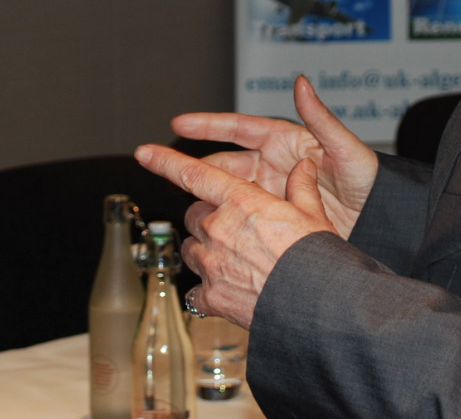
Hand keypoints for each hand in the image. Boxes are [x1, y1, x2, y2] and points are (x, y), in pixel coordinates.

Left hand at [133, 146, 334, 327]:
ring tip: (234, 259)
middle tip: (234, 228)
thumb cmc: (315, 257)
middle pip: (194, 214)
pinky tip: (227, 290)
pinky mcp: (210, 296)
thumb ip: (301, 187)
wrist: (315, 307)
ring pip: (191, 248)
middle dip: (208, 217)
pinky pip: (195, 288)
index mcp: (240, 201)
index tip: (144, 152)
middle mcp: (218, 228)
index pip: (193, 174)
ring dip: (204, 249)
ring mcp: (210, 264)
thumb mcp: (312, 214)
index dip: (165, 161)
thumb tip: (304, 166)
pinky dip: (206, 288)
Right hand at [169, 74, 378, 237]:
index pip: (239, 128)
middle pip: (225, 163)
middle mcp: (274, 165)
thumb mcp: (347, 149)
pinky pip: (242, 218)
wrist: (382, 224)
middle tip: (165, 170)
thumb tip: (301, 82)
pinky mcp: (275, 220)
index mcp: (286, 141)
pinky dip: (225, 220)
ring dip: (206, 195)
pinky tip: (209, 228)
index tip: (179, 124)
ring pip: (227, 191)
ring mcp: (272, 193)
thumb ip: (321, 118)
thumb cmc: (370, 181)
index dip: (208, 125)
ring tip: (182, 202)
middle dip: (195, 166)